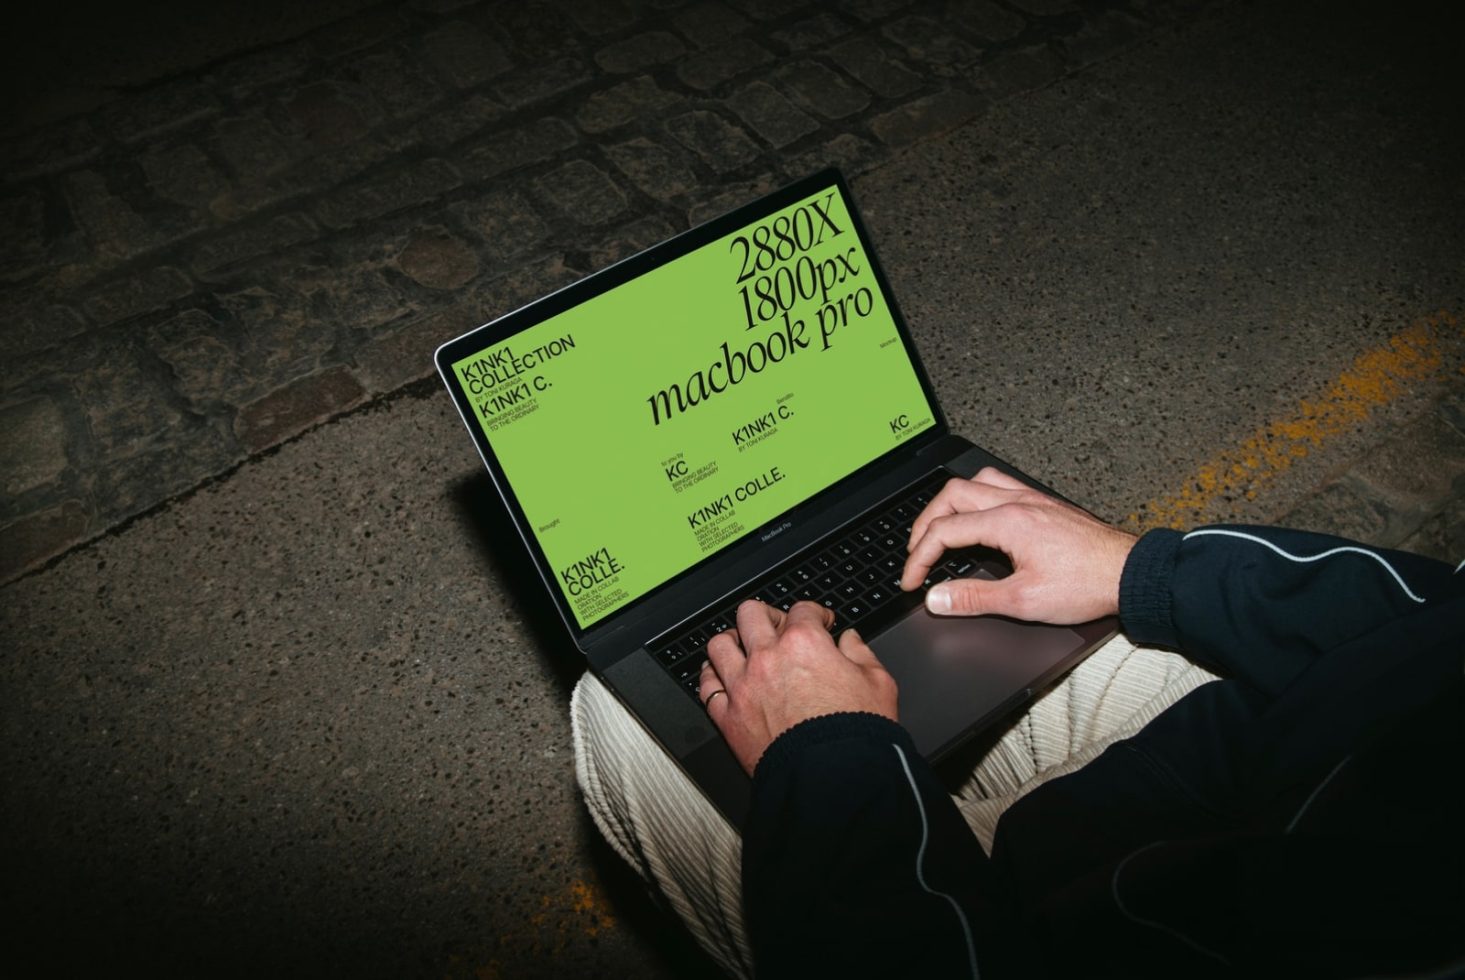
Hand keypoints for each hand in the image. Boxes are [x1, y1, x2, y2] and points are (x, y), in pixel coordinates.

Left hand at [698, 600, 897, 774]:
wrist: (833, 779)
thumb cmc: (856, 734)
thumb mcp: (878, 684)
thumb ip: (861, 654)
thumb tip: (850, 641)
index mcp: (804, 643)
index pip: (802, 609)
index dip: (815, 613)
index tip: (820, 622)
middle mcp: (768, 658)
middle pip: (751, 614)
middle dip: (767, 616)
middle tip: (778, 627)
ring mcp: (743, 686)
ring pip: (719, 644)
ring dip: (732, 642)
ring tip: (742, 648)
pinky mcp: (728, 717)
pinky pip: (706, 686)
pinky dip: (712, 678)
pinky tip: (722, 678)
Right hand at [902, 467, 1135, 623]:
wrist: (1129, 573)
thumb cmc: (1087, 584)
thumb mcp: (1024, 600)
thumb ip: (973, 598)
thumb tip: (937, 599)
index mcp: (1007, 522)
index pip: (944, 531)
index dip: (918, 558)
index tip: (912, 580)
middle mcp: (1016, 502)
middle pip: (951, 496)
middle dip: (924, 524)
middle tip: (916, 553)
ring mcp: (1031, 499)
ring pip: (975, 482)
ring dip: (949, 504)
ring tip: (939, 528)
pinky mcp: (1043, 504)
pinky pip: (999, 485)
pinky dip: (976, 498)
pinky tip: (979, 517)